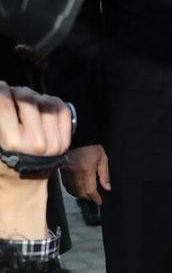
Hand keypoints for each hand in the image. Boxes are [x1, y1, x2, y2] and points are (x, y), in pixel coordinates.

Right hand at [0, 83, 73, 239]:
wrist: (24, 185)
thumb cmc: (3, 163)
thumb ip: (0, 121)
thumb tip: (1, 95)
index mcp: (12, 142)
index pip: (4, 103)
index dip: (0, 89)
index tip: (0, 86)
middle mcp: (36, 141)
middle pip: (27, 98)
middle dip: (16, 90)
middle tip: (11, 92)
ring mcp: (54, 141)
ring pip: (46, 102)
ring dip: (35, 95)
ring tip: (26, 99)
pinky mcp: (64, 141)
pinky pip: (63, 111)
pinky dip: (53, 102)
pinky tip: (43, 103)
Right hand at [61, 144, 109, 203]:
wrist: (77, 137)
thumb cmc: (90, 146)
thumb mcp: (103, 159)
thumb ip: (105, 175)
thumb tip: (107, 187)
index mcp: (86, 170)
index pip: (90, 190)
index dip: (96, 198)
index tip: (99, 201)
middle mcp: (75, 173)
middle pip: (80, 193)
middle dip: (88, 197)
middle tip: (95, 198)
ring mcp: (67, 172)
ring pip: (72, 190)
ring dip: (80, 195)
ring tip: (87, 194)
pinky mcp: (62, 171)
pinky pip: (66, 184)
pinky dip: (72, 189)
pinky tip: (77, 188)